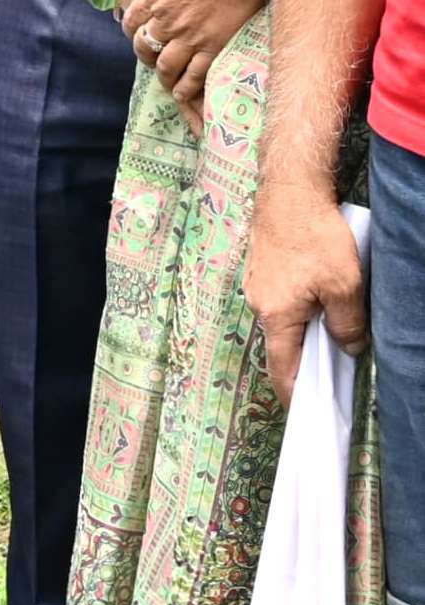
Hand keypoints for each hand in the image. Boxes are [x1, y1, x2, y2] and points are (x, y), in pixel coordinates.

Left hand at [122, 0, 267, 108]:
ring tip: (168, 82)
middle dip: (145, 55)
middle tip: (152, 59)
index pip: (132, 21)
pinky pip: (196, 74)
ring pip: (167, 66)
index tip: (138, 34)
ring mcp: (191, 35)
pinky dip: (187, 87)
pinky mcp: (215, 45)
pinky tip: (184, 93)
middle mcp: (168, 20)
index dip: (133, 30)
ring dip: (164, 75)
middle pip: (145, 47)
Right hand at [247, 186, 367, 407]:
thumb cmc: (314, 237)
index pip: (282, 366)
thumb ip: (347, 323)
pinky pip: (280, 299)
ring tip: (331, 330)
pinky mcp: (261, 268)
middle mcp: (258, 303)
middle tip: (330, 373)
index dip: (294, 392)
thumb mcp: (344, 285)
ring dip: (304, 329)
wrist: (289, 192)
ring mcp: (256, 285)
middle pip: (281, 343)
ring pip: (283, 319)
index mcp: (275, 314)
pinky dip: (299, 308)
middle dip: (304, 359)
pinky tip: (318, 296)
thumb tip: (348, 348)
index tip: (304, 412)